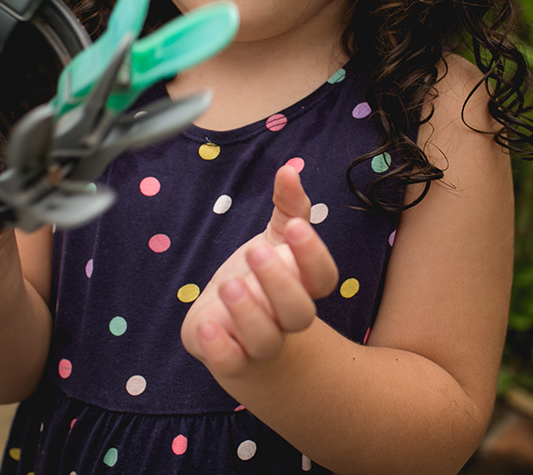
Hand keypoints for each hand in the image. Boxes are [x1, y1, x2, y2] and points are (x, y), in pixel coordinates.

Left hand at [181, 164, 338, 377]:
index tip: (294, 227)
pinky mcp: (229, 356)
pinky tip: (208, 326)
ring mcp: (258, 342)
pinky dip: (220, 349)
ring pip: (266, 340)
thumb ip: (287, 205)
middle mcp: (285, 318)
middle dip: (279, 283)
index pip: (324, 277)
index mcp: (303, 286)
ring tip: (229, 285)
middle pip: (299, 313)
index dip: (314, 255)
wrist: (231, 325)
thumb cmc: (259, 275)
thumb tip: (288, 170)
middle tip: (253, 251)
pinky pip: (231, 362)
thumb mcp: (274, 238)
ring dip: (248, 314)